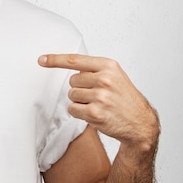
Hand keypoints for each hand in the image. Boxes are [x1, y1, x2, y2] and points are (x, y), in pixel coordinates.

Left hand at [39, 54, 158, 151]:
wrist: (141, 123)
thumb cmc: (125, 99)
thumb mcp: (115, 76)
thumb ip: (94, 69)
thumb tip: (67, 64)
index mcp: (109, 66)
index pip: (75, 60)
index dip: (55, 59)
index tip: (41, 59)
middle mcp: (105, 79)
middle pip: (72, 81)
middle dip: (80, 89)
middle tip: (98, 96)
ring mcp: (100, 96)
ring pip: (71, 95)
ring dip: (80, 102)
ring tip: (98, 105)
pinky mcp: (95, 112)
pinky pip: (73, 109)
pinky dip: (79, 113)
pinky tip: (95, 114)